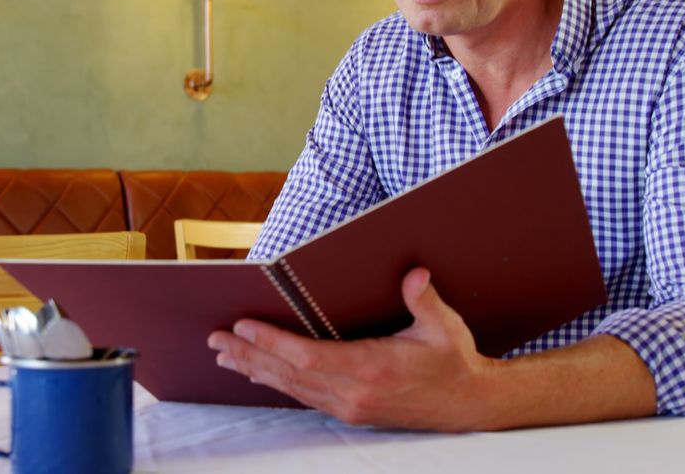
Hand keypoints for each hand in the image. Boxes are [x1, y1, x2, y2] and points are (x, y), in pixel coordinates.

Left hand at [206, 267, 499, 430]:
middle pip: (288, 373)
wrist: (470, 404)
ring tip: (224, 357)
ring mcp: (350, 406)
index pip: (307, 355)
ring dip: (256, 369)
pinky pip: (304, 397)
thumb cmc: (454, 360)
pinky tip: (258, 373)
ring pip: (292, 388)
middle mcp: (354, 392)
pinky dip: (277, 383)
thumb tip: (413, 273)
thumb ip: (423, 299)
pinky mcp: (351, 412)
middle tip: (215, 341)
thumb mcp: (443, 326)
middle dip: (249, 354)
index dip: (271, 341)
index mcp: (371, 368)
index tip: (242, 325)